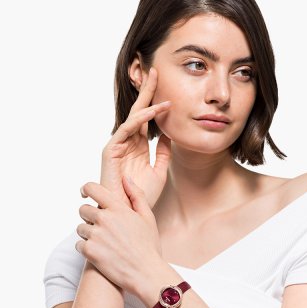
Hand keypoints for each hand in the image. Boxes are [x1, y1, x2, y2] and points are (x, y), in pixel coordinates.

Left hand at [75, 178, 162, 295]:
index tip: (84, 193)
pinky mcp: (89, 251)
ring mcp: (95, 235)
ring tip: (105, 243)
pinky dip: (87, 248)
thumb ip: (136, 195)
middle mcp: (104, 219)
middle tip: (102, 227)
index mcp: (118, 208)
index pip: (93, 188)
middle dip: (89, 216)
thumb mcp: (148, 217)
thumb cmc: (149, 245)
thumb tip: (125, 178)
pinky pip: (79, 244)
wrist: (146, 273)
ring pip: (80, 228)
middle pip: (83, 209)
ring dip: (88, 233)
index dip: (86, 189)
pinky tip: (101, 253)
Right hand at [100, 67, 171, 208]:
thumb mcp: (159, 171)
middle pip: (139, 112)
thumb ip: (164, 153)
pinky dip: (141, 118)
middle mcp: (128, 142)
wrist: (129, 213)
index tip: (168, 90)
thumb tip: (170, 135)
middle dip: (147, 92)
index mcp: (138, 147)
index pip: (148, 120)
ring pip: (133, 116)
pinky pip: (128, 129)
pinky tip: (155, 109)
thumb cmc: (141, 196)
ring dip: (145, 98)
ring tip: (156, 80)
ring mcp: (119, 145)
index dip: (156, 104)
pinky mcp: (111, 150)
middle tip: (156, 71)